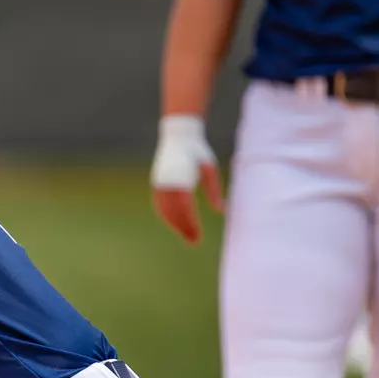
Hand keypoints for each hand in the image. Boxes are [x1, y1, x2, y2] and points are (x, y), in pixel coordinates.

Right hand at [150, 113, 223, 244]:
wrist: (179, 135)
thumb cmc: (198, 152)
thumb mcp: (210, 170)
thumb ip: (214, 191)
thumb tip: (221, 211)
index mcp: (182, 178)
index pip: (186, 208)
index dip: (191, 224)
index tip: (198, 236)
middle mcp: (168, 182)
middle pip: (174, 213)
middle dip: (183, 229)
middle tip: (194, 242)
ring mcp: (160, 183)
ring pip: (165, 210)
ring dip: (174, 225)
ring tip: (186, 236)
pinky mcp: (157, 183)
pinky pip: (160, 204)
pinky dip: (166, 216)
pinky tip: (173, 224)